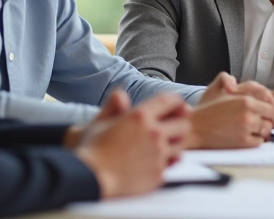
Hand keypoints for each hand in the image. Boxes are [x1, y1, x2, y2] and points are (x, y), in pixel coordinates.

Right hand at [74, 91, 190, 198]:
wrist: (90, 179)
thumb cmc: (92, 150)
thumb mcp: (99, 121)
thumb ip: (114, 105)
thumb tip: (122, 95)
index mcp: (140, 116)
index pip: (170, 101)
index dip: (176, 102)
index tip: (177, 106)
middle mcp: (154, 133)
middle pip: (183, 124)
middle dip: (179, 123)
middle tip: (171, 126)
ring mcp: (159, 154)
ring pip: (181, 144)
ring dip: (175, 142)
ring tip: (162, 144)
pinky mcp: (159, 173)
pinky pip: (172, 164)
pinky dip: (167, 161)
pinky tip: (155, 160)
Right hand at [190, 73, 273, 147]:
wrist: (194, 128)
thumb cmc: (208, 112)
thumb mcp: (225, 94)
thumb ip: (245, 95)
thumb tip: (262, 101)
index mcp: (245, 100)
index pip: (270, 105)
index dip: (272, 112)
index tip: (271, 116)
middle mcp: (248, 113)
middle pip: (271, 119)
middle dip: (268, 123)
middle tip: (263, 125)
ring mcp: (247, 128)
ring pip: (266, 131)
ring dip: (261, 132)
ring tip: (250, 131)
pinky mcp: (243, 142)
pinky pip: (258, 142)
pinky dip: (254, 141)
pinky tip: (244, 138)